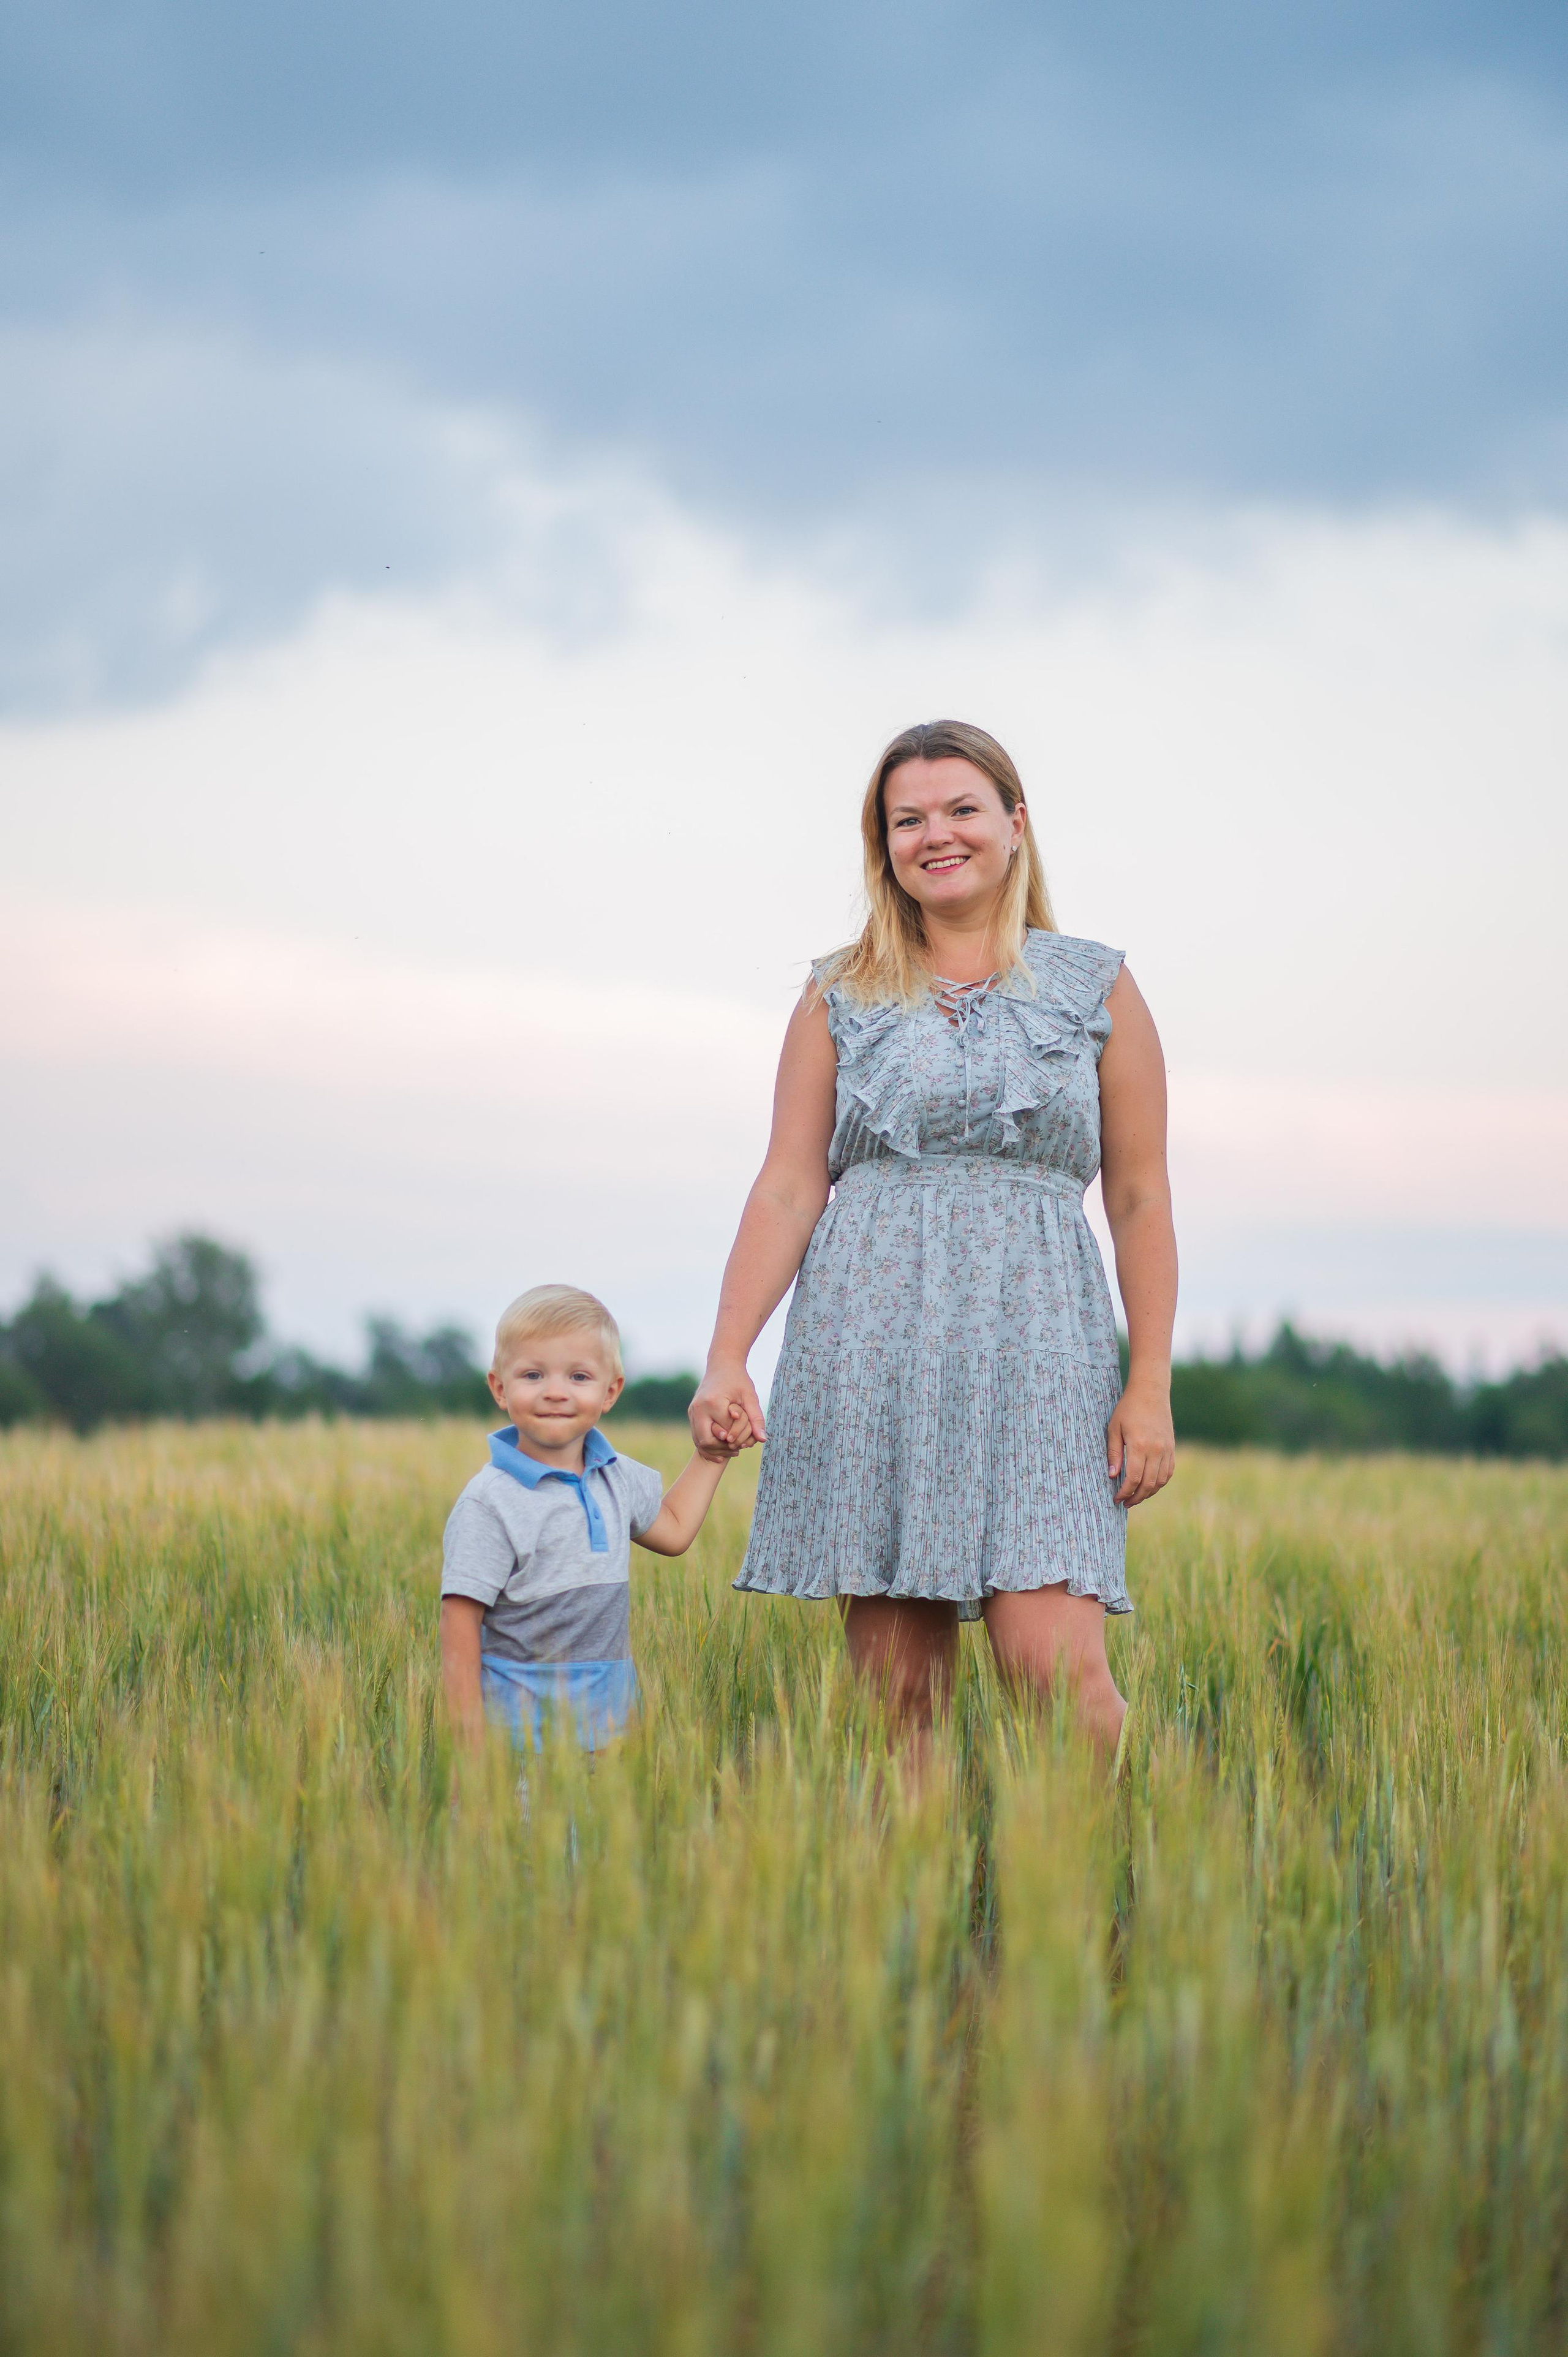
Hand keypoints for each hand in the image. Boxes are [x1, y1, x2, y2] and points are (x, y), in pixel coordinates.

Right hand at [690, 1364, 765, 1460]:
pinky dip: (707, 1445)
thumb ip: (756, 1418)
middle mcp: (699, 1408)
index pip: (725, 1433)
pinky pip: (696, 1436)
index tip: (746, 1443)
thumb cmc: (738, 1380)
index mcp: (713, 1403)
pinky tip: (721, 1448)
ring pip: (699, 1442)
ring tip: (732, 1450)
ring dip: (714, 1450)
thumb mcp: (750, 1397)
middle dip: (722, 1449)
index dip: (736, 1440)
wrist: (722, 1365)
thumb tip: (763, 1439)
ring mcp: (692, 1411)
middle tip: (737, 1450)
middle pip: (707, 1441)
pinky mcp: (691, 1413)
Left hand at [1107, 1378, 1174, 1506]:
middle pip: (1148, 1484)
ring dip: (1148, 1493)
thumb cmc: (1128, 1408)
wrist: (1150, 1392)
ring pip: (1160, 1481)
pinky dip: (1159, 1482)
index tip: (1116, 1498)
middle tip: (1125, 1503)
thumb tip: (1112, 1476)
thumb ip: (1113, 1453)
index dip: (1125, 1492)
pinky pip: (1168, 1472)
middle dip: (1136, 1497)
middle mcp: (1156, 1450)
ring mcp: (1167, 1449)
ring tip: (1135, 1497)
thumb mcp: (1114, 1428)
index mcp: (1140, 1446)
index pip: (1134, 1478)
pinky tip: (1149, 1486)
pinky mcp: (1171, 1447)